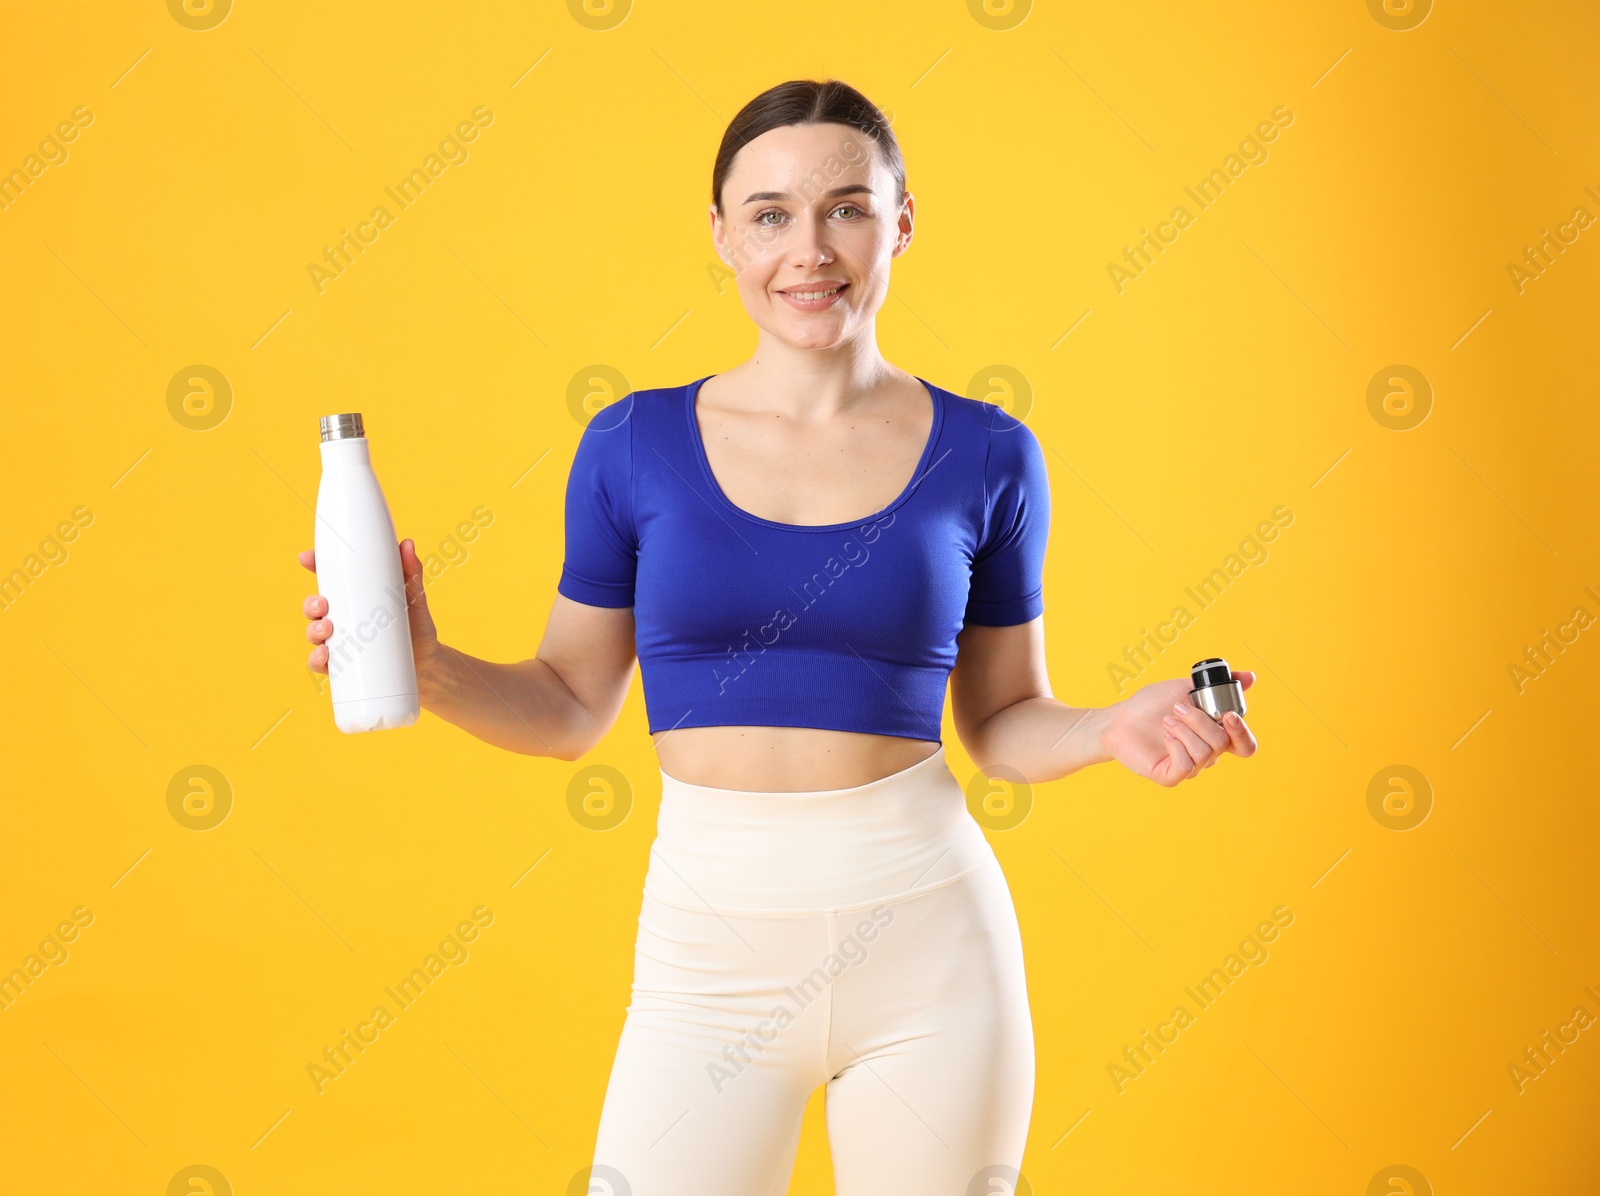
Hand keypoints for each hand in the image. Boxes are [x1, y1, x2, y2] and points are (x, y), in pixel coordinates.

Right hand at [299, 538, 440, 687]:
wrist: (427, 661)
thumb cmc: (415, 625)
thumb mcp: (413, 596)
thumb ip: (410, 571)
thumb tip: (406, 544)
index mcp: (353, 596)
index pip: (327, 579)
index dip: (313, 566)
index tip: (306, 558)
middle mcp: (341, 618)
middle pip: (314, 607)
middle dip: (311, 604)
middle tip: (322, 605)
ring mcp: (341, 641)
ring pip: (314, 634)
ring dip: (313, 630)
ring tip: (327, 629)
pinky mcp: (344, 665)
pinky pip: (321, 663)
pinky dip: (317, 659)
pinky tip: (324, 656)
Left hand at [1098, 671, 1257, 786]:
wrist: (1120, 717)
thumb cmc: (1152, 704)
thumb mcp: (1186, 688)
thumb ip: (1217, 685)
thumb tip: (1251, 677)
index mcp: (1215, 735)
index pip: (1245, 745)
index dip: (1242, 732)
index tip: (1227, 714)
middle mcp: (1207, 754)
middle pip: (1223, 744)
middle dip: (1201, 722)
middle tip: (1178, 708)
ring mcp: (1190, 767)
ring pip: (1204, 753)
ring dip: (1183, 730)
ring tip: (1166, 720)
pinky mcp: (1170, 776)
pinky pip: (1185, 766)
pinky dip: (1176, 746)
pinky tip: (1165, 735)